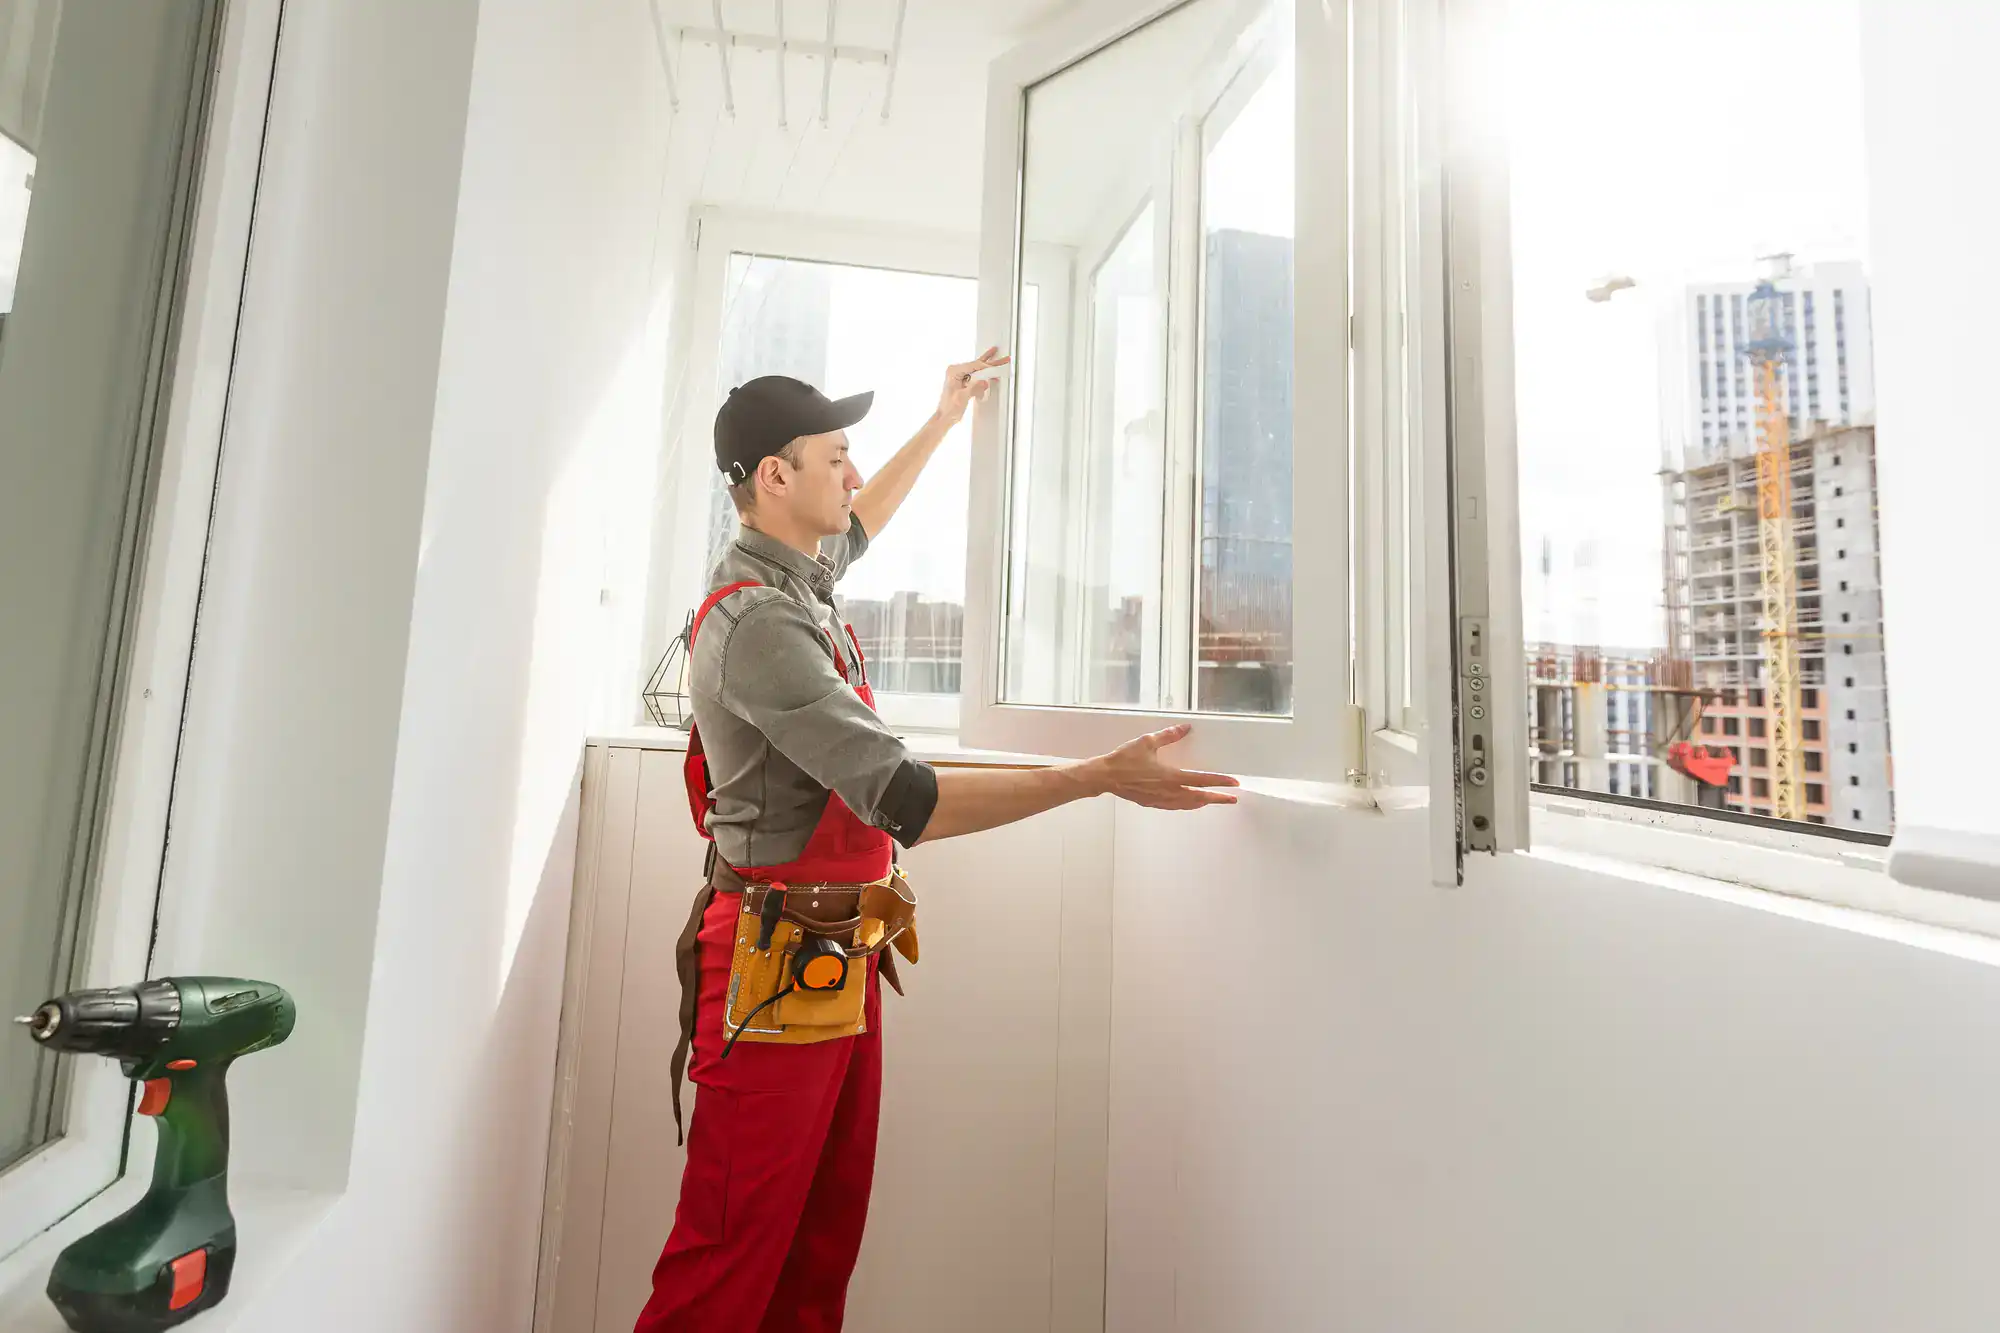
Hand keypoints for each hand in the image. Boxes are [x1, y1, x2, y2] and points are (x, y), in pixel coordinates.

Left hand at [935, 347, 1010, 426]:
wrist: (945, 417)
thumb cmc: (949, 408)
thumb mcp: (962, 397)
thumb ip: (974, 387)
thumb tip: (984, 381)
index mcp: (954, 372)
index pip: (974, 365)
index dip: (987, 366)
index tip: (996, 367)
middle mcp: (956, 372)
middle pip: (977, 365)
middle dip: (990, 362)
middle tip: (1003, 358)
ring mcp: (960, 377)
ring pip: (978, 369)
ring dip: (989, 367)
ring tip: (998, 360)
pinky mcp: (964, 382)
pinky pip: (977, 376)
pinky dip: (985, 376)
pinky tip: (992, 373)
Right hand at [1076, 723, 1240, 810]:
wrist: (1105, 776)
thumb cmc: (1124, 760)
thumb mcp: (1147, 742)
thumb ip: (1169, 735)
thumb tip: (1185, 728)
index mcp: (1170, 777)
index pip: (1202, 780)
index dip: (1220, 781)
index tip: (1234, 783)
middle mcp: (1168, 791)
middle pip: (1199, 797)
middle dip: (1217, 798)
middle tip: (1232, 798)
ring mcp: (1160, 800)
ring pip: (1188, 805)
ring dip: (1203, 802)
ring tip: (1213, 800)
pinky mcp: (1152, 803)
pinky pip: (1175, 807)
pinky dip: (1187, 806)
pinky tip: (1189, 803)